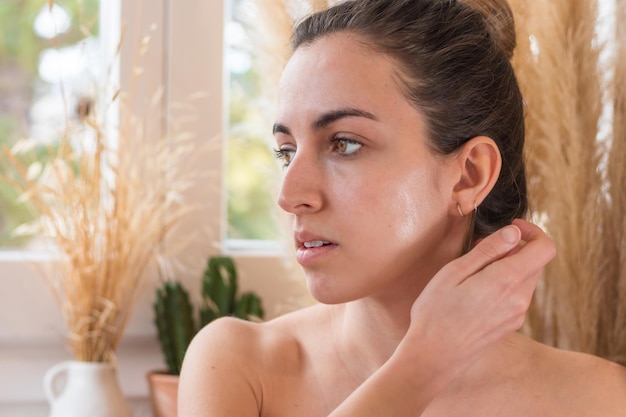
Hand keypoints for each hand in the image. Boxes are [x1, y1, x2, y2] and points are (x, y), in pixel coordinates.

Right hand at [402, 219, 555, 379]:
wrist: (434, 356)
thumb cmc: (436, 312)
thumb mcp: (454, 272)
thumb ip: (488, 251)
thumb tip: (514, 233)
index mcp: (506, 281)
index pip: (545, 249)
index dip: (533, 231)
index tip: (512, 227)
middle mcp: (520, 299)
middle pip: (536, 262)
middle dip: (516, 248)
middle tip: (483, 247)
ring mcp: (517, 315)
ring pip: (526, 278)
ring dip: (509, 266)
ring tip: (474, 270)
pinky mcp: (510, 325)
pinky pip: (517, 295)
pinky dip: (504, 284)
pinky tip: (476, 290)